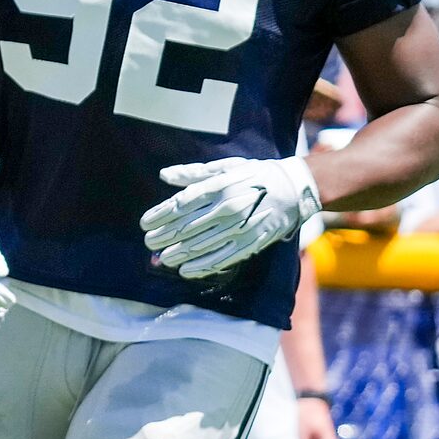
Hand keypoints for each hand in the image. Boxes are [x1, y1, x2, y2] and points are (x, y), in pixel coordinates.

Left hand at [141, 157, 320, 277]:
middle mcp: (227, 207)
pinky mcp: (251, 243)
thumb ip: (194, 173)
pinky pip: (223, 258)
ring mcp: (240, 227)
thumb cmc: (257, 175)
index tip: (144, 223)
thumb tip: (164, 175)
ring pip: (202, 245)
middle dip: (164, 236)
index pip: (181, 204)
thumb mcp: (226, 167)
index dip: (160, 215)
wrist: (294, 188)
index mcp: (219, 186)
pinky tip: (187, 270)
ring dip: (179, 254)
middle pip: (187, 226)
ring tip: (163, 258)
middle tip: (149, 243)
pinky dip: (202, 266)